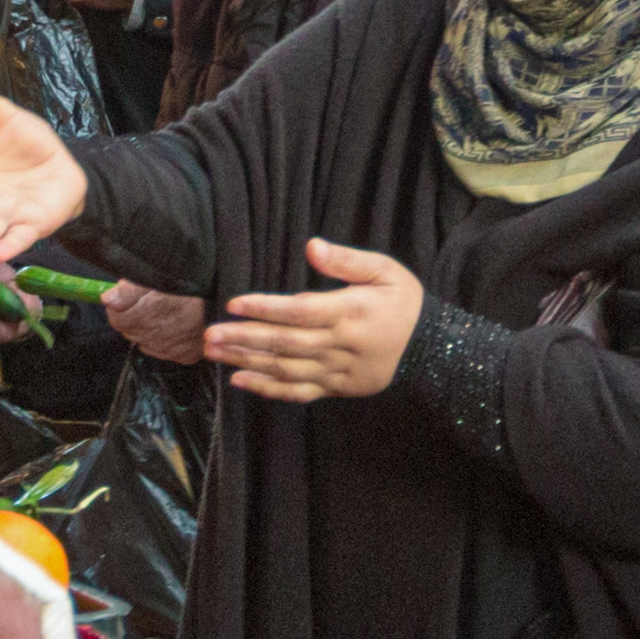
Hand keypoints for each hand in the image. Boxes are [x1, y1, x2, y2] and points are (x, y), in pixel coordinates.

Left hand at [104, 283, 209, 365]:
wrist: (226, 300)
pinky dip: (164, 339)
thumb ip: (129, 289)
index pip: (115, 316)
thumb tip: (106, 298)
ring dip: (148, 328)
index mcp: (144, 314)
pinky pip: (164, 350)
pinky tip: (174, 325)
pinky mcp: (185, 355)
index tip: (129, 294)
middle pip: (130, 329)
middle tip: (148, 301)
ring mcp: (169, 349)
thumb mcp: (159, 277)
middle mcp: (154, 336)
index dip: (120, 304)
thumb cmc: (192, 283)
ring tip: (163, 312)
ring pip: (145, 340)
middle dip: (133, 316)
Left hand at [209, 238, 423, 404]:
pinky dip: (267, 389)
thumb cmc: (404, 303)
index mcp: (349, 313)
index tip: (233, 303)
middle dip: (243, 338)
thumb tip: (312, 246)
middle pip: (284, 343)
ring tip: (214, 353)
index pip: (298, 311)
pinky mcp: (336, 388)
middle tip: (208, 335)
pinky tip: (240, 380)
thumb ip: (347, 260)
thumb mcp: (386, 271)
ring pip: (285, 369)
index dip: (264, 308)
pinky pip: (297, 392)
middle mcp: (338, 345)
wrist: (431, 348)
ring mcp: (336, 371)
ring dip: (246, 361)